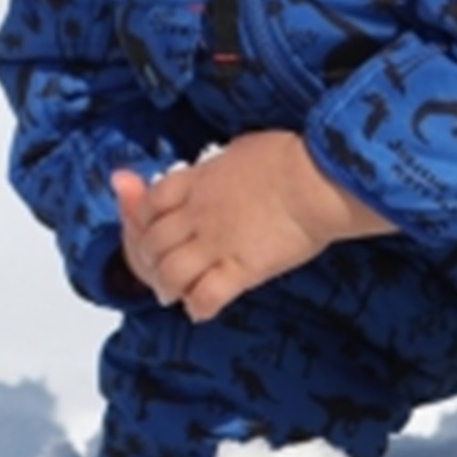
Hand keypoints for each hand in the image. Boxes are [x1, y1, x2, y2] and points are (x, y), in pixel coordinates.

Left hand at [112, 133, 392, 321]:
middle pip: (153, 243)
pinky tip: (202, 308)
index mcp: (196, 181)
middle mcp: (198, 214)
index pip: (149, 203)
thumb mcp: (241, 148)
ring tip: (174, 294)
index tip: (149, 229)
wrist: (315, 179)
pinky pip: (206, 297)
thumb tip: (225, 165)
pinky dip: (199, 307)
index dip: (141, 220)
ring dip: (168, 286)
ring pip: (170, 273)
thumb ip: (222, 163)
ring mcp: (216, 243)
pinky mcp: (241, 270)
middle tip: (159, 270)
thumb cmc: (287, 157)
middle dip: (150, 260)